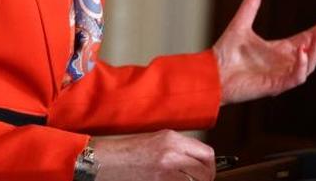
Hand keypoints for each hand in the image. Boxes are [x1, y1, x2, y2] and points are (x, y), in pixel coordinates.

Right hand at [93, 131, 213, 180]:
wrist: (104, 160)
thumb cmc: (126, 150)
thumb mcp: (156, 139)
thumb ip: (177, 147)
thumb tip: (195, 160)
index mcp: (172, 138)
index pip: (207, 153)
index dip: (211, 166)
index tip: (208, 172)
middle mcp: (172, 153)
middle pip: (204, 171)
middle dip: (206, 179)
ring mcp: (165, 170)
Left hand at [213, 0, 315, 104]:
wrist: (210, 74)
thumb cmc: (224, 55)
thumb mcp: (240, 25)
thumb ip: (249, 7)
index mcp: (281, 51)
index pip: (309, 38)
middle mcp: (285, 63)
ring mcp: (282, 75)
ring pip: (310, 64)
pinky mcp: (276, 85)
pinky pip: (296, 77)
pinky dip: (302, 64)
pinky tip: (304, 50)